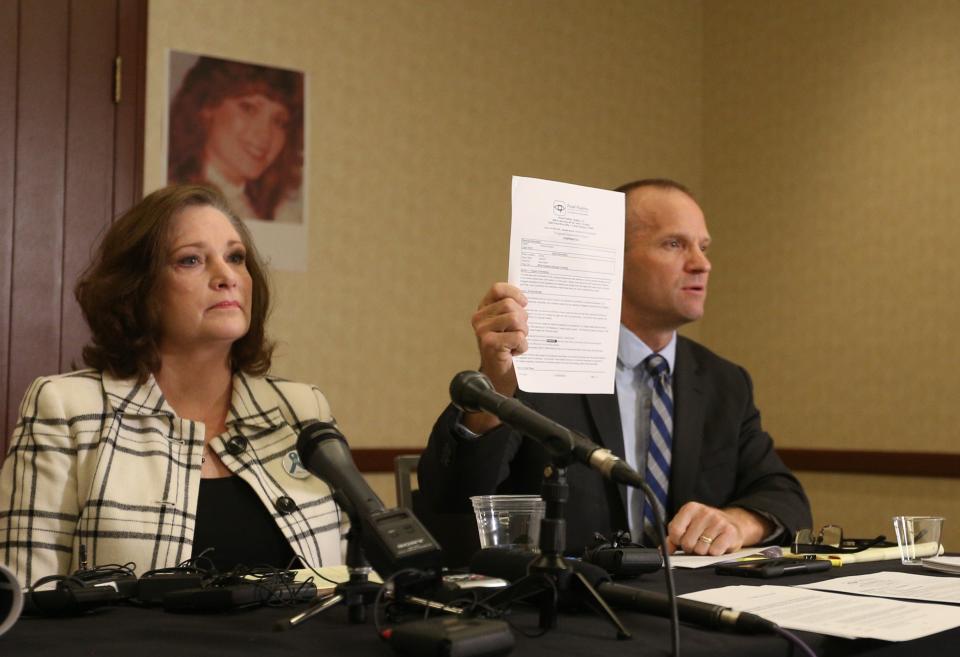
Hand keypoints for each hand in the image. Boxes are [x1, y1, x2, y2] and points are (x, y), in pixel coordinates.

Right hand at [463, 283, 527, 433]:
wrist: (501, 376)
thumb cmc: (509, 348)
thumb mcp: (510, 324)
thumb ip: (515, 309)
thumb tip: (532, 297)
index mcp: (484, 308)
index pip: (498, 289)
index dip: (515, 293)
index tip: (525, 303)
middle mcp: (479, 318)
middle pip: (510, 305)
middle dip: (523, 318)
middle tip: (521, 332)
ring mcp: (482, 331)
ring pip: (514, 319)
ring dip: (523, 332)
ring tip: (517, 342)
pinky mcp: (489, 343)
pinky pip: (517, 336)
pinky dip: (522, 346)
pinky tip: (515, 352)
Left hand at [664, 502, 771, 555]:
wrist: (732, 524)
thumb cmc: (706, 527)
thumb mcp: (688, 526)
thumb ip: (673, 538)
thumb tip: (663, 550)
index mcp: (690, 508)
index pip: (674, 530)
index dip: (677, 541)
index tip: (682, 541)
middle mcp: (704, 512)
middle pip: (687, 542)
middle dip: (691, 548)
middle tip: (697, 543)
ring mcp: (718, 521)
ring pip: (700, 549)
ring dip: (703, 551)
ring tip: (708, 543)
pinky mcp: (729, 531)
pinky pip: (714, 552)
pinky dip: (714, 553)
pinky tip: (717, 545)